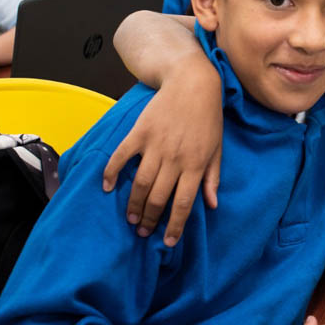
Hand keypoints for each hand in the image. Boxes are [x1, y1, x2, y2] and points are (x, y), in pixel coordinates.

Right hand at [102, 57, 222, 245]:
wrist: (192, 83)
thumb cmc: (208, 118)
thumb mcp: (217, 149)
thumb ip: (213, 178)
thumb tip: (211, 205)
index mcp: (196, 165)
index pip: (184, 203)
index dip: (174, 226)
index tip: (167, 242)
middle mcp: (175, 159)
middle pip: (158, 197)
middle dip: (150, 219)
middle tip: (143, 231)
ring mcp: (155, 146)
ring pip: (140, 183)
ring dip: (133, 204)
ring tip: (131, 217)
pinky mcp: (139, 133)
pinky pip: (121, 156)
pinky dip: (111, 172)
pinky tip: (106, 187)